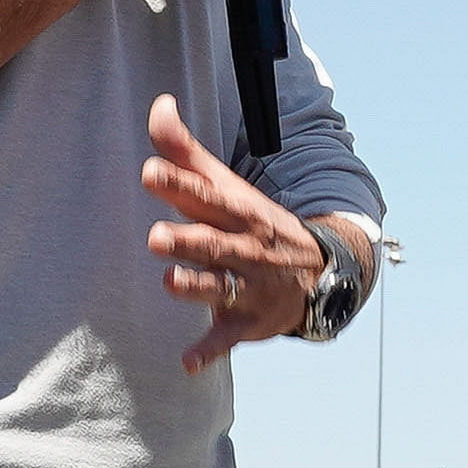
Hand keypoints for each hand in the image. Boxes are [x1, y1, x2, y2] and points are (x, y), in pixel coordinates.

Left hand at [142, 94, 332, 372]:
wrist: (318, 272)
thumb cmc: (251, 223)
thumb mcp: (226, 186)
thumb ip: (185, 151)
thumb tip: (159, 104)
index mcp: (236, 211)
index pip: (205, 194)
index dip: (178, 182)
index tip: (150, 172)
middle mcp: (243, 247)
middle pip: (212, 242)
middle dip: (187, 240)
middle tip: (156, 237)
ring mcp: (248, 285)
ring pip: (220, 287)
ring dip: (195, 287)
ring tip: (170, 282)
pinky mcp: (248, 322)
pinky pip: (227, 337)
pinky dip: (209, 351)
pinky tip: (187, 363)